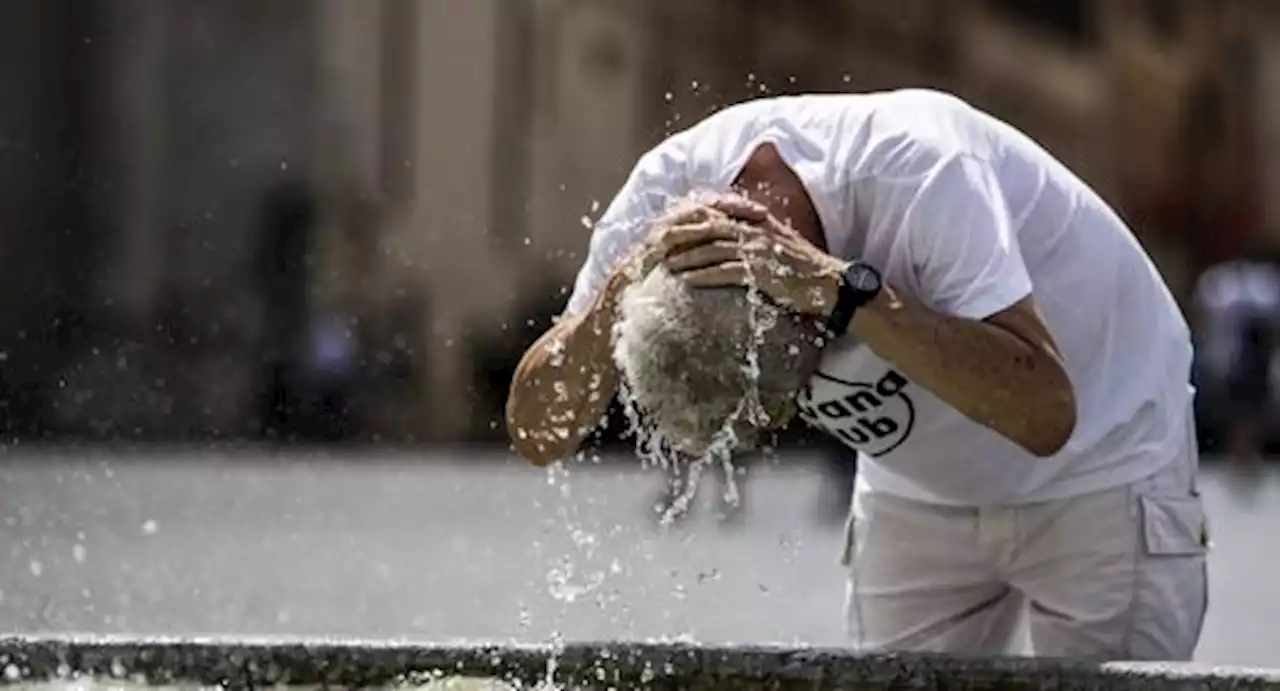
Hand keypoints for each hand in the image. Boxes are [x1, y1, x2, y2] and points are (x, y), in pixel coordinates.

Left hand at [658, 196, 845, 316]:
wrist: (830, 284)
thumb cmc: (804, 268)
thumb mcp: (779, 243)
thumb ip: (756, 236)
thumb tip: (731, 241)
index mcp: (759, 220)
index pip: (719, 211)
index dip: (692, 216)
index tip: (671, 223)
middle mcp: (757, 230)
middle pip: (709, 226)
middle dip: (681, 234)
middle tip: (659, 243)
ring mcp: (758, 249)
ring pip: (712, 248)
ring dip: (686, 256)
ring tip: (666, 264)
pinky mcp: (761, 271)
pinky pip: (724, 271)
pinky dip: (702, 275)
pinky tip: (686, 280)